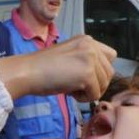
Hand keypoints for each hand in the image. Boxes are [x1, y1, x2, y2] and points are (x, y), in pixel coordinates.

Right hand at [0, 35, 115, 101]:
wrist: (28, 71)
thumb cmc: (43, 68)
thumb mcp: (70, 56)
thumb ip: (86, 60)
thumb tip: (100, 78)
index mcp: (87, 40)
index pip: (110, 57)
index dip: (99, 71)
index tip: (82, 77)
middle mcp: (91, 45)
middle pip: (109, 73)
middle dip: (95, 83)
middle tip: (74, 84)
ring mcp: (90, 58)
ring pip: (104, 84)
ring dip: (89, 91)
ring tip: (71, 87)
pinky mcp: (87, 73)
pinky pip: (95, 94)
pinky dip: (83, 99)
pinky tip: (69, 92)